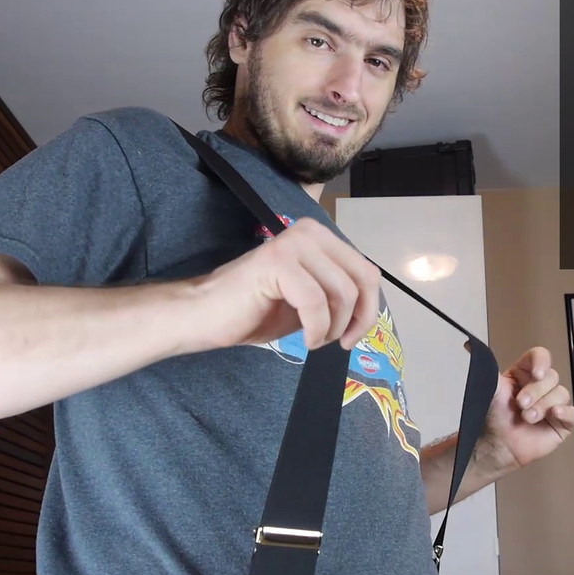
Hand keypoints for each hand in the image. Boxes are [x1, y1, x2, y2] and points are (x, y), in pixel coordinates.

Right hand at [190, 217, 380, 351]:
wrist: (204, 316)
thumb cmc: (253, 311)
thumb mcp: (309, 301)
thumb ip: (336, 293)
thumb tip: (369, 308)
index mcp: (319, 237)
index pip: (367, 271)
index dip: (368, 309)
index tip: (353, 335)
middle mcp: (309, 232)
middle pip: (361, 280)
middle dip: (357, 319)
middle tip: (337, 342)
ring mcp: (292, 244)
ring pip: (341, 293)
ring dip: (333, 328)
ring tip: (314, 339)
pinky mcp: (277, 262)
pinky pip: (316, 302)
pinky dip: (317, 329)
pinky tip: (306, 340)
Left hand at [481, 346, 573, 468]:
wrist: (496, 444)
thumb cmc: (492, 417)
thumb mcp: (489, 388)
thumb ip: (485, 367)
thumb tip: (469, 346)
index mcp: (525, 373)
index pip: (540, 356)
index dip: (541, 362)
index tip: (535, 373)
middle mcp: (540, 386)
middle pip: (551, 377)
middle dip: (535, 392)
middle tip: (521, 404)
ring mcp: (553, 403)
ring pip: (561, 394)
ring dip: (543, 406)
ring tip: (527, 417)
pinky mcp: (562, 422)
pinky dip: (566, 413)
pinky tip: (555, 415)